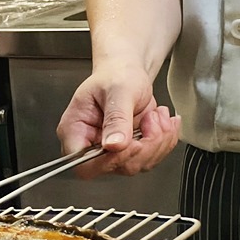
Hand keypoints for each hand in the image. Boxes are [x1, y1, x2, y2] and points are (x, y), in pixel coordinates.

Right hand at [56, 66, 180, 178]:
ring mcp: (110, 151)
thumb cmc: (116, 76)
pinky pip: (150, 158)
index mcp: (75, 130)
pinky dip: (164, 141)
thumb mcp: (118, 91)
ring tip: (157, 116)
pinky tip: (162, 122)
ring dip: (157, 142)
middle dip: (143, 146)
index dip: (108, 161)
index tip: (133, 144)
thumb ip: (116, 119)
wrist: (127, 73)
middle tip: (151, 120)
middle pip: (114, 166)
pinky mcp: (128, 151)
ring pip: (136, 164)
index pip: (83, 163)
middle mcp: (89, 144)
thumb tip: (114, 145)